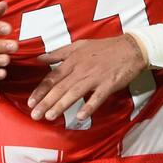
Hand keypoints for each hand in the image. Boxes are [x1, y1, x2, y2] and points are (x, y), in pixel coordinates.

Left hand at [28, 35, 145, 122]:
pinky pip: (97, 97)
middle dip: (46, 102)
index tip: (31, 102)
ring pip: (74, 92)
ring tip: (50, 117)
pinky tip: (80, 117)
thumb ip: (58, 53)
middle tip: (35, 115)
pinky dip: (89, 107)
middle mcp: (81, 69)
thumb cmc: (104, 48)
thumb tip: (39, 58)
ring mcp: (95, 77)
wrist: (131, 48)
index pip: (52, 77)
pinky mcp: (108, 84)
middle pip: (60, 87)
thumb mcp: (79, 45)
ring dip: (61, 105)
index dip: (41, 90)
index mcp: (73, 60)